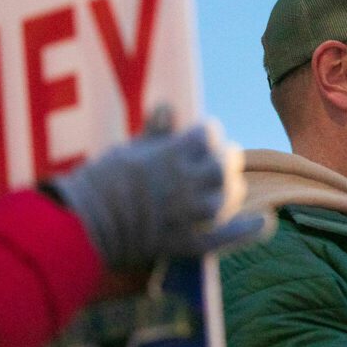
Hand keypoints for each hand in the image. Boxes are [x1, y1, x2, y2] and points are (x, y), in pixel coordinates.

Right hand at [52, 119, 264, 269]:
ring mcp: (188, 214)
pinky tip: (265, 221)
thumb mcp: (129, 149)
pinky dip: (246, 231)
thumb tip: (169, 105)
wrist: (82, 224)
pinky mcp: (186, 241)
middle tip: (219, 159)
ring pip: (227, 196)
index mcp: (171, 155)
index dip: (206, 133)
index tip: (200, 136)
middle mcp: (185, 183)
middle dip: (225, 158)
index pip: (208, 134)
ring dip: (231, 188)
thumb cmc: (101, 182)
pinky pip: (223, 237)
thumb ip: (156, 132)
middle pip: (225, 164)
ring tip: (225, 185)